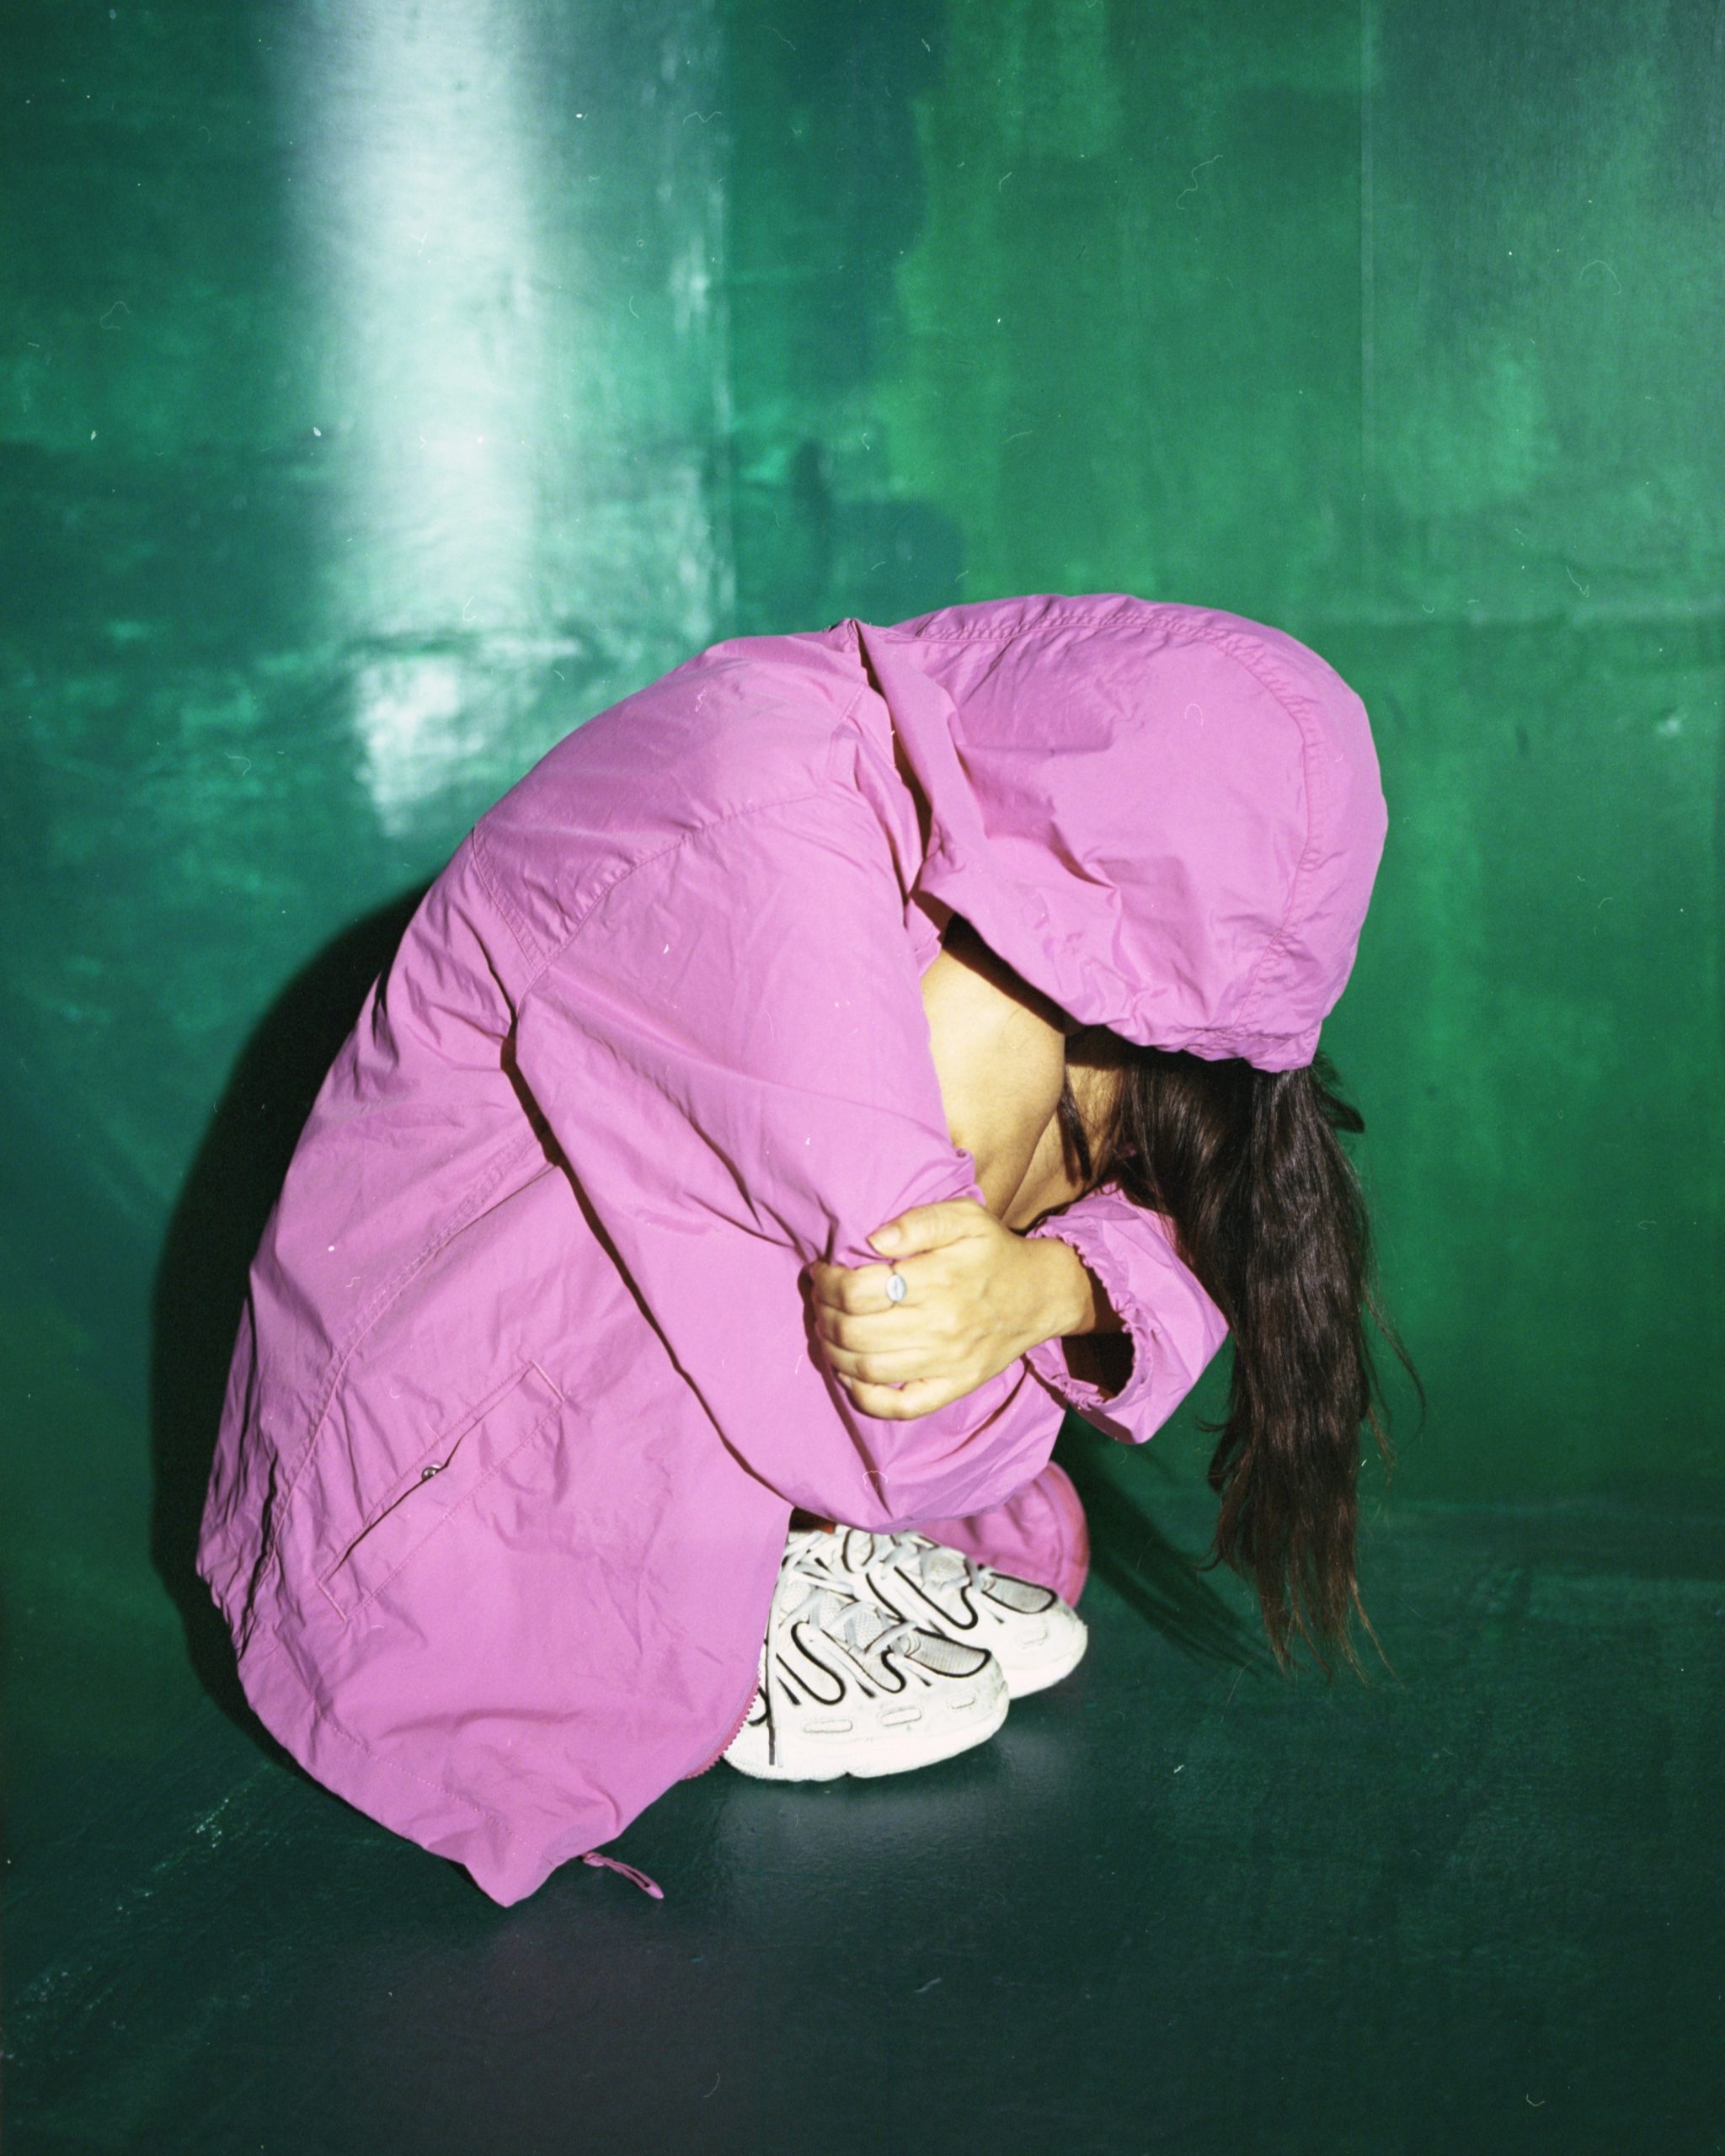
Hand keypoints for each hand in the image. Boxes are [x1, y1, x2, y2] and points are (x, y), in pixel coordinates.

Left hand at [807, 1198, 1090, 1420]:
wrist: (1041, 1295)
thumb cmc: (993, 1252)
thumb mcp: (964, 1217)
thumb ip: (918, 1221)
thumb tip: (874, 1240)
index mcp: (938, 1280)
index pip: (858, 1291)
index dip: (828, 1282)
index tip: (822, 1272)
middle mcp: (940, 1325)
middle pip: (854, 1331)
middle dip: (824, 1313)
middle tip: (820, 1299)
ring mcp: (946, 1363)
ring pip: (867, 1369)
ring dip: (833, 1350)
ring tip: (828, 1328)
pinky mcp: (954, 1387)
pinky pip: (900, 1407)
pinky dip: (865, 1398)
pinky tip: (850, 1376)